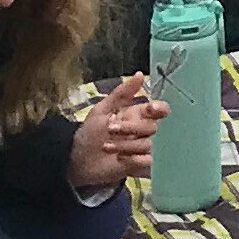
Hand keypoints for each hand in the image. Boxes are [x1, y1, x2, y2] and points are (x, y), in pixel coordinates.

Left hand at [71, 73, 165, 189]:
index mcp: (138, 115)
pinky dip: (134, 159)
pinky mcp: (141, 165)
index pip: (160, 110)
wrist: (78, 159)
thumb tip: (140, 74)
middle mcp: (144, 131)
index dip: (159, 108)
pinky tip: (120, 158)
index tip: (150, 108)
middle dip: (131, 127)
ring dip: (126, 144)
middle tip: (111, 129)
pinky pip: (148, 160)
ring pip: (148, 144)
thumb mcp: (102, 110)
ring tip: (106, 146)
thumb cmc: (90, 133)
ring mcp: (144, 148)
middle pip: (153, 127)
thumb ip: (122, 93)